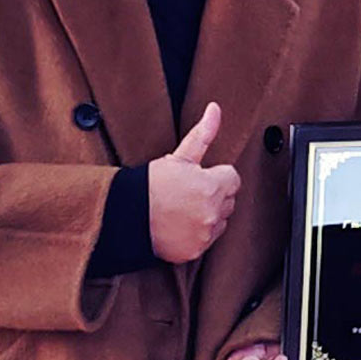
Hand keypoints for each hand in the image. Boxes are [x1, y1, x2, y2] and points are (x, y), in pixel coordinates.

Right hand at [145, 102, 236, 263]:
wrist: (127, 216)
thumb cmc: (152, 184)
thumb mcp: (179, 157)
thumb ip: (203, 134)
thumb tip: (215, 109)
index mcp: (212, 186)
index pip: (233, 178)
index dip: (216, 176)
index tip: (199, 178)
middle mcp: (212, 212)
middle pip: (229, 200)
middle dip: (214, 195)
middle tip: (188, 193)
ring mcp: (205, 233)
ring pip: (220, 221)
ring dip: (209, 215)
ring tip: (183, 209)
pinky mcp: (196, 250)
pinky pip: (208, 240)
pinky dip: (198, 234)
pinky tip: (180, 225)